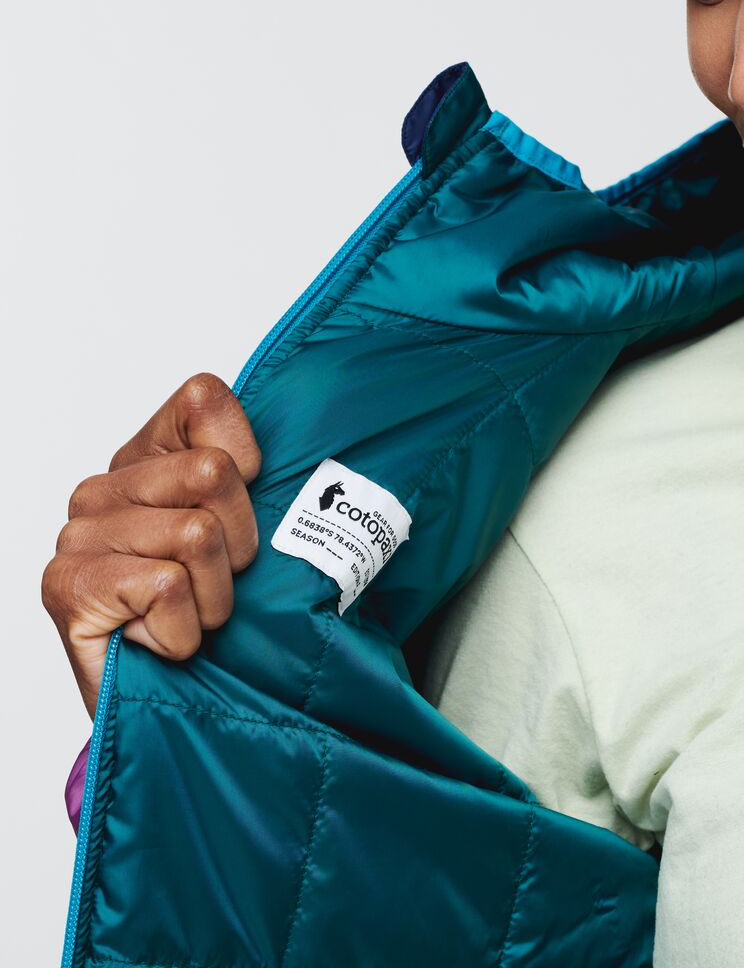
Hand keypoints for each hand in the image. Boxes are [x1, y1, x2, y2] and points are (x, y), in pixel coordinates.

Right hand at [42, 373, 261, 718]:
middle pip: (215, 472)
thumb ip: (262, 478)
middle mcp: (104, 487)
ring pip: (198, 534)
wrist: (176, 706)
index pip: (204, 397)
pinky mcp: (68, 586)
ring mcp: (78, 534)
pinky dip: (185, 629)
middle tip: (219, 581)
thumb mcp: (256, 534)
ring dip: (215, 596)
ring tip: (191, 615)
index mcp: (148, 456)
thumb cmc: (218, 613)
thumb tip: (315, 450)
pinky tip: (163, 640)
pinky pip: (167, 585)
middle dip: (241, 543)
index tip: (243, 510)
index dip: (250, 461)